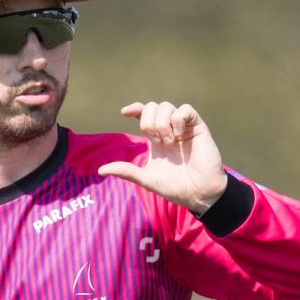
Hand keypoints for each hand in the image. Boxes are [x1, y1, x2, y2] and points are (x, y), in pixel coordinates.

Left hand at [97, 101, 228, 213]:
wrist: (198, 193)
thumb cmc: (175, 187)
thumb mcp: (146, 179)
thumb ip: (126, 171)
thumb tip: (100, 170)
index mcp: (155, 139)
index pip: (143, 114)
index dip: (134, 108)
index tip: (124, 113)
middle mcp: (169, 129)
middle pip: (152, 107)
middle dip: (149, 123)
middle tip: (158, 143)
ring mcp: (183, 127)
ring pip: (166, 106)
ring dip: (163, 124)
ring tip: (170, 143)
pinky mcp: (198, 127)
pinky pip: (185, 110)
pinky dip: (178, 120)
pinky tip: (180, 136)